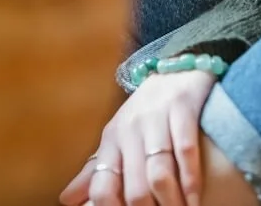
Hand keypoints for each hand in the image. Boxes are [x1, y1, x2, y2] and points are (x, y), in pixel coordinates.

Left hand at [60, 70, 215, 205]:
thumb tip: (66, 200)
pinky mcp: (182, 106)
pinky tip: (195, 196)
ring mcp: (156, 117)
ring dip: (172, 201)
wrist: (176, 67)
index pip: (103, 188)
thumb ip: (94, 171)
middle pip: (135, 188)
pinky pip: (185, 149)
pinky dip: (191, 179)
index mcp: (111, 141)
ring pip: (159, 173)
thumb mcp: (117, 137)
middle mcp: (130, 129)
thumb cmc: (144, 112)